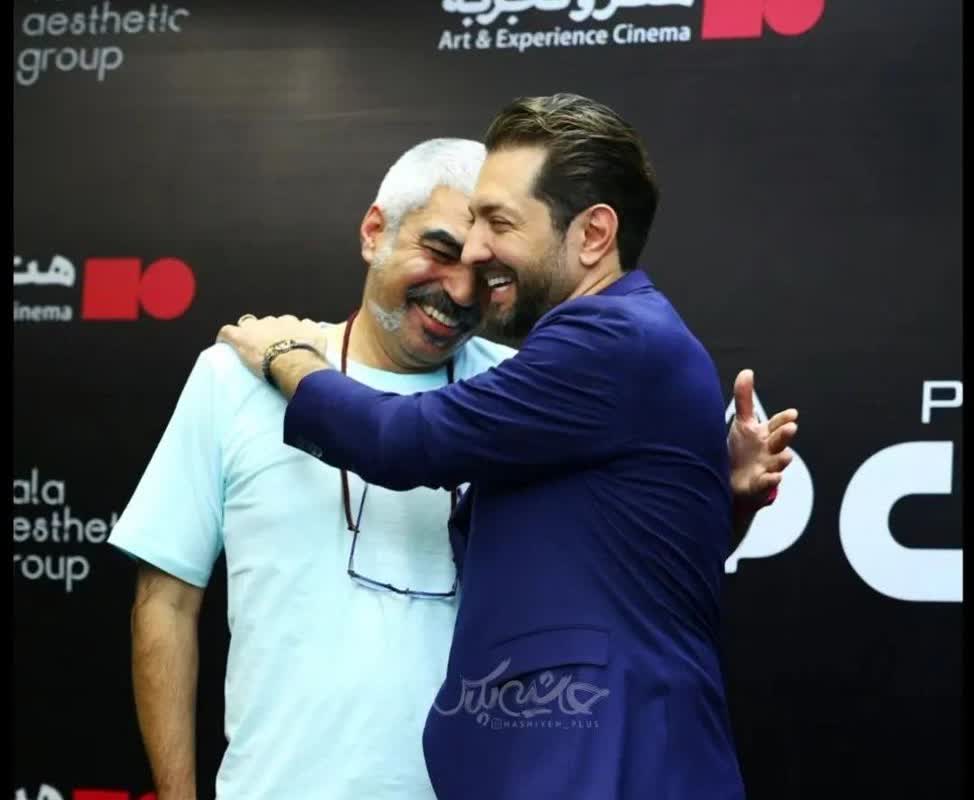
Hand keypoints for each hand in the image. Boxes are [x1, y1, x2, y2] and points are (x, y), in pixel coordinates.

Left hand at [216, 314, 327, 379]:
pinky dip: (225, 338)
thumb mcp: (320, 340)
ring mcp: (256, 328)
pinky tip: (223, 343)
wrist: (294, 361)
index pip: (285, 323)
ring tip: (248, 348)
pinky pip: (227, 332)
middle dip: (265, 333)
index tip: (283, 344)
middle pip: (267, 324)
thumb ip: (315, 333)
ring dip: (248, 335)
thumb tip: (312, 331)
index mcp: (292, 322)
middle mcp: (273, 321)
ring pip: (248, 325)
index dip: (282, 333)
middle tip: (267, 350)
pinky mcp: (239, 337)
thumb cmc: (310, 355)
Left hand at [727, 369, 798, 508]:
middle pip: (780, 441)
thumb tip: (747, 371)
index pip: (777, 424)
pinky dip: (771, 481)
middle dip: (785, 434)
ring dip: (783, 459)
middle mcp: (770, 450)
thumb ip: (745, 399)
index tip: (792, 414)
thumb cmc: (742, 450)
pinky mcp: (759, 485)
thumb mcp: (742, 424)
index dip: (784, 419)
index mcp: (766, 435)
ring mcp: (766, 468)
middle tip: (792, 427)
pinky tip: (775, 477)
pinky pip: (766, 483)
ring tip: (786, 456)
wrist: (733, 482)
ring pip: (778, 463)